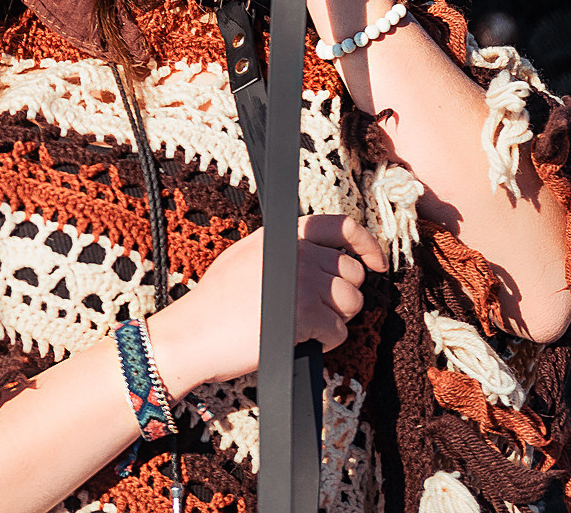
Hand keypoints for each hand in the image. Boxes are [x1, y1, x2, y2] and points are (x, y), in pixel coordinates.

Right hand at [147, 215, 387, 393]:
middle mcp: (297, 252)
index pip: (341, 226)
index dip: (367, 245)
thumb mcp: (247, 257)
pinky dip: (325, 342)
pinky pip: (339, 331)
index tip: (375, 263)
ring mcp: (302, 281)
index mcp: (284, 235)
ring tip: (303, 327)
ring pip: (351, 303)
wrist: (194, 332)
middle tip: (317, 311)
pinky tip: (299, 340)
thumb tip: (320, 261)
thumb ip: (282, 251)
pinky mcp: (305, 314)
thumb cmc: (216, 304)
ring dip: (334, 321)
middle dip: (343, 297)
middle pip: (353, 273)